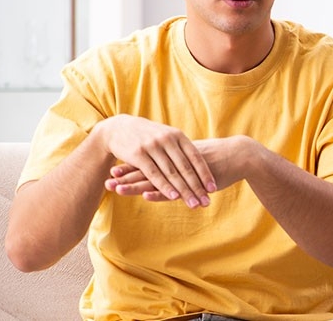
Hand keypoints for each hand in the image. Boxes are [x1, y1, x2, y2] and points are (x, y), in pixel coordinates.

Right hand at [96, 115, 215, 207]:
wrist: (119, 127)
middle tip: (207, 201)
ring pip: (172, 173)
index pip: (196, 158)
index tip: (213, 189)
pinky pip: (155, 174)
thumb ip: (182, 148)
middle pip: (186, 168)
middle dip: (197, 187)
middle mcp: (168, 140)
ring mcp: (153, 147)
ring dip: (184, 191)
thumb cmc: (148, 135)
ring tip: (194, 204)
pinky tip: (174, 197)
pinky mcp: (139, 155)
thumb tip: (203, 160)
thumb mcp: (167, 136)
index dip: (205, 174)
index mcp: (178, 136)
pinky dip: (165, 186)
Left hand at [106, 136, 253, 202]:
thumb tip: (170, 165)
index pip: (149, 161)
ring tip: (117, 190)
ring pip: (156, 180)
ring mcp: (185, 172)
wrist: (240, 156)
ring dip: (136, 186)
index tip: (112, 170)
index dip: (131, 166)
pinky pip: (175, 189)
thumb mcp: (196, 157)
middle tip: (107, 181)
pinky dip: (161, 193)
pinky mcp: (195, 181)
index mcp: (175, 156)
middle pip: (147, 170)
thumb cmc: (219, 159)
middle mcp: (177, 162)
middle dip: (126, 177)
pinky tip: (147, 196)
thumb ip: (182, 162)